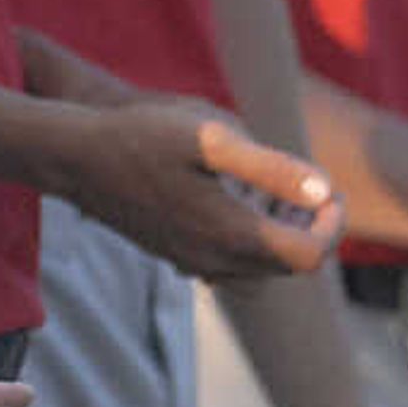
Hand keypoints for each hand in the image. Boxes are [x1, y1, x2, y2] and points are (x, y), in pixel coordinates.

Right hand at [47, 100, 340, 279]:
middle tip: (306, 182)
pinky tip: (232, 198)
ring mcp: (193, 263)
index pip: (311, 255)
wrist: (75, 158)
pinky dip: (248, 238)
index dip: (332, 223)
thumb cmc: (141, 138)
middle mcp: (216, 261)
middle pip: (289, 264)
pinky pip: (231, 264)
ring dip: (279, 234)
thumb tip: (325, 189)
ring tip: (271, 188)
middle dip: (308, 225)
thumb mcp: (211, 139)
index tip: (327, 187)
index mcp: (232, 235)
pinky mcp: (176, 256)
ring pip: (261, 267)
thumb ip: (272, 167)